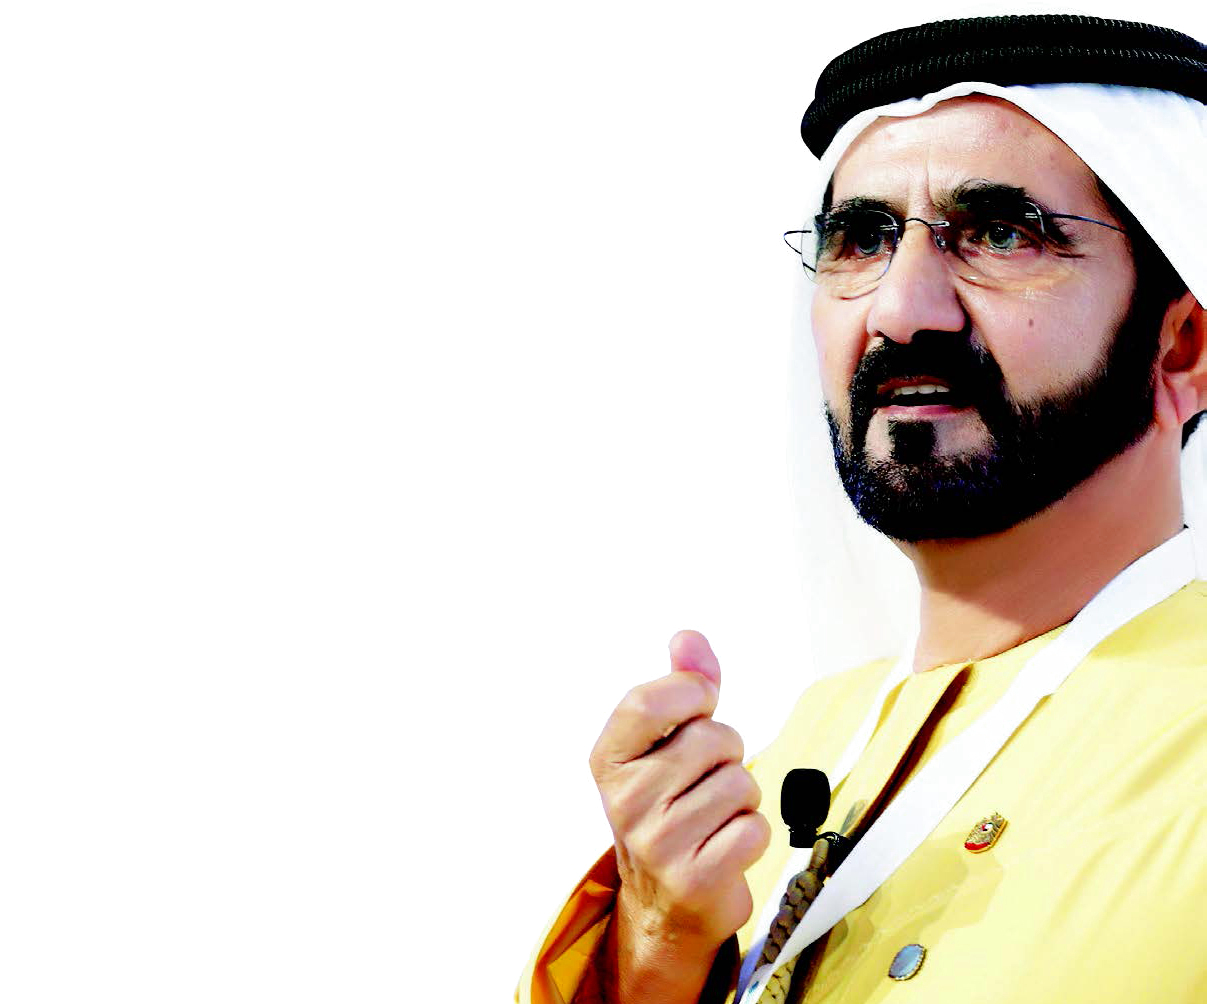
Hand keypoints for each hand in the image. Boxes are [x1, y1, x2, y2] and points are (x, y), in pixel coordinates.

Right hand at [587, 631, 770, 1002]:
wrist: (664, 904)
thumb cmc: (669, 810)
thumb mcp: (665, 744)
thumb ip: (681, 686)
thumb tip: (688, 637)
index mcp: (610, 759)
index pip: (649, 701)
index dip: (692, 693)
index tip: (700, 706)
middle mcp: (624, 801)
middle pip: (712, 739)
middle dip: (726, 754)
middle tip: (704, 781)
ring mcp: (656, 843)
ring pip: (741, 782)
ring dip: (741, 798)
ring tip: (714, 818)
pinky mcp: (693, 879)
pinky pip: (755, 828)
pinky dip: (753, 835)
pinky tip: (725, 847)